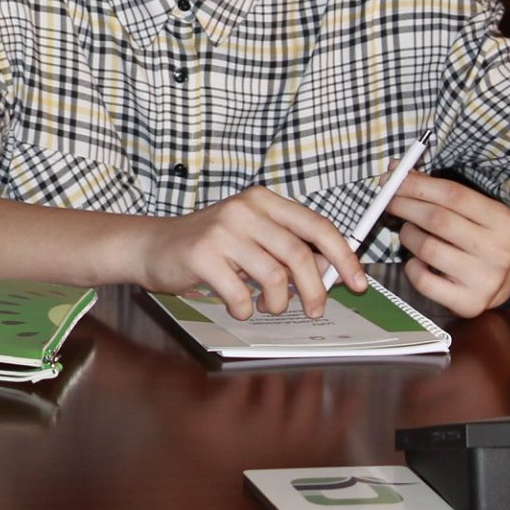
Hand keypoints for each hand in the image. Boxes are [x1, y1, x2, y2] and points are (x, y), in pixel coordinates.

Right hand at [130, 185, 365, 319]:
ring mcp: (222, 230)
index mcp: (263, 200)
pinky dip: (245, 309)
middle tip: (315, 309)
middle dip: (315, 290)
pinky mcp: (202, 254)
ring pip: (274, 277)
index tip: (356, 282)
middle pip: (299, 254)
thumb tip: (330, 272)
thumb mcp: (251, 236)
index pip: (317, 226)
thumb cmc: (207, 245)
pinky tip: (238, 306)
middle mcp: (245, 209)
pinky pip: (240, 294)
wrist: (152, 245)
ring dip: (278, 302)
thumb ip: (287, 247)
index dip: (343, 257)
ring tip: (268, 306)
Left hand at [383, 172, 509, 317]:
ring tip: (409, 232)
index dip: (417, 185)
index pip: (453, 195)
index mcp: (503, 221)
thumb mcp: (472, 210)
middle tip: (388, 201)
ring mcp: (485, 279)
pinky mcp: (468, 302)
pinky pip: (423, 281)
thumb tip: (395, 172)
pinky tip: (417, 260)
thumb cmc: (478, 236)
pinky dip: (411, 266)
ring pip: (427, 249)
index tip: (392, 179)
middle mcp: (498, 250)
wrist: (505, 278)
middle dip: (405, 206)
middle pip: (437, 220)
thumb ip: (438, 191)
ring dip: (408, 235)